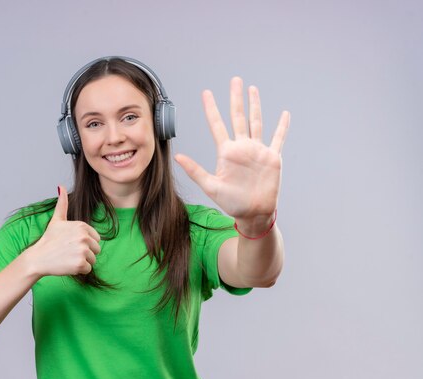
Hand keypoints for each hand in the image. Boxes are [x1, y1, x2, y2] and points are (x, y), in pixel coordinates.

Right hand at [25, 186, 100, 276]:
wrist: (38, 258)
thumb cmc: (48, 240)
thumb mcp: (56, 220)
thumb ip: (62, 204)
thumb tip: (60, 187)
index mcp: (82, 226)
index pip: (96, 239)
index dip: (84, 243)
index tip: (71, 243)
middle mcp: (84, 236)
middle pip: (96, 249)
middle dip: (85, 253)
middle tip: (68, 252)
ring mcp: (83, 250)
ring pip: (93, 260)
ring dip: (82, 262)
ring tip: (67, 258)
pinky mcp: (80, 263)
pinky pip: (88, 269)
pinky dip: (79, 270)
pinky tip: (67, 265)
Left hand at [175, 77, 289, 225]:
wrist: (253, 213)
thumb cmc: (231, 202)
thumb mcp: (211, 186)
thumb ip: (195, 170)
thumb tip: (178, 157)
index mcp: (226, 152)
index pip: (217, 124)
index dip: (211, 109)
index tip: (206, 93)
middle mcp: (241, 147)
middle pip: (237, 117)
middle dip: (235, 98)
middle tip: (234, 80)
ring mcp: (257, 151)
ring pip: (256, 122)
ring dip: (255, 105)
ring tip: (252, 89)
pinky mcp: (272, 158)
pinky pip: (278, 138)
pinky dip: (282, 127)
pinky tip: (284, 114)